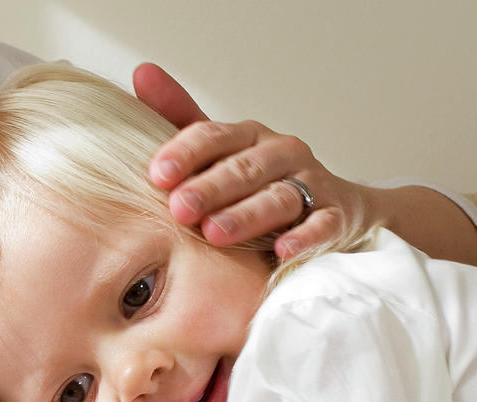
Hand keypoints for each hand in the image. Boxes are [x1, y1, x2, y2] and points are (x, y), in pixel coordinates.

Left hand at [133, 63, 371, 259]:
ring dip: (245, 215)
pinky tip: (282, 250)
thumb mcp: (220, 151)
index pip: (214, 137)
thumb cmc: (260, 181)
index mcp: (248, 137)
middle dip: (210, 188)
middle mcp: (281, 153)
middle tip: (179, 208)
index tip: (157, 175)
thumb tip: (142, 74)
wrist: (331, 207)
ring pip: (277, 198)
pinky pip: (322, 225)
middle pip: (243, 169)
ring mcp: (310, 183)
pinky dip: (305, 238)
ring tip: (215, 233)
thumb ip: (181, 120)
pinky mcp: (334, 215)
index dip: (186, 154)